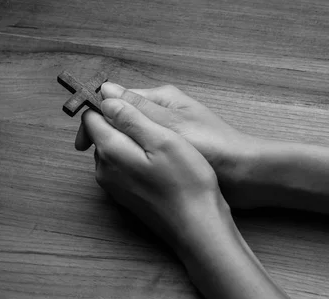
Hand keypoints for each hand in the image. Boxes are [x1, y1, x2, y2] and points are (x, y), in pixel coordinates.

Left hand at [75, 97, 229, 250]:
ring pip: (115, 151)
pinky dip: (138, 160)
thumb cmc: (186, 183)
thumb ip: (131, 118)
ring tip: (164, 147)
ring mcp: (114, 187)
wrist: (197, 227)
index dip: (110, 105)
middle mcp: (104, 170)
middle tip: (157, 127)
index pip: (91, 117)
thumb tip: (106, 100)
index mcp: (110, 151)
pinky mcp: (127, 197)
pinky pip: (124, 168)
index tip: (134, 105)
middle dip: (123, 124)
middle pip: (102, 134)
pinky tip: (163, 166)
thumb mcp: (163, 139)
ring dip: (133, 143)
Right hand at [98, 82, 264, 207]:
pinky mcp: (176, 154)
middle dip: (110, 136)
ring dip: (124, 151)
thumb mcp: (170, 127)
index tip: (84, 142)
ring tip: (116, 169)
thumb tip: (104, 92)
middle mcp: (163, 113)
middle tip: (100, 161)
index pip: (118, 100)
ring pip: (134, 140)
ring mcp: (169, 134)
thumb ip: (137, 111)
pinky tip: (136, 175)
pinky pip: (148, 155)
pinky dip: (139, 163)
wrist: (245, 175)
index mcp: (162, 99)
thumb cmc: (212, 147)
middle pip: (124, 120)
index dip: (98, 118)